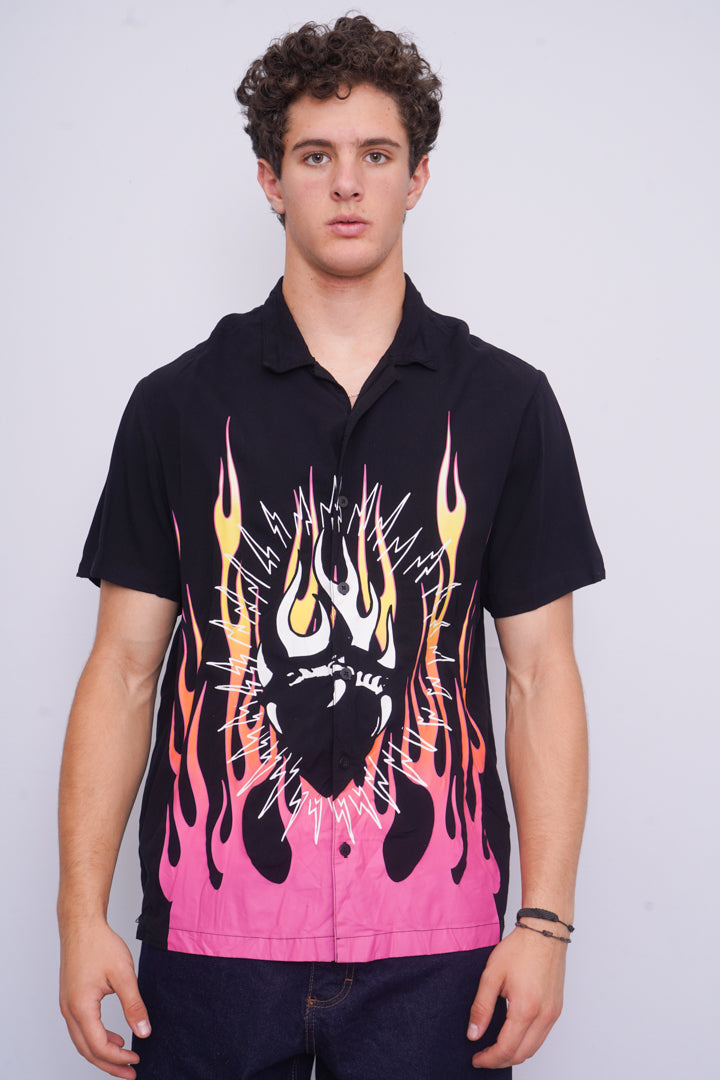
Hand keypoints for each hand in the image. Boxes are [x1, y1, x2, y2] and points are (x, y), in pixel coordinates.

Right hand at [59, 920, 150, 1077]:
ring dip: (102, 1053)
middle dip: (109, 1064)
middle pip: (87, 1050)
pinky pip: (81, 1028)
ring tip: (123, 1057)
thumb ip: (134, 1005)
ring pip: (82, 1041)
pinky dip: (96, 1038)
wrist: (82, 925)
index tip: (137, 1059)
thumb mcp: (124, 974)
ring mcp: (67, 1005)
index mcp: (81, 1007)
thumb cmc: (100, 945)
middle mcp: (69, 1010)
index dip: (118, 1057)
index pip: (99, 1045)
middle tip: (130, 1072)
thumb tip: (144, 1032)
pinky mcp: (70, 999)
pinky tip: (113, 1035)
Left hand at [466, 926, 566, 1068]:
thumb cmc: (519, 949)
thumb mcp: (492, 975)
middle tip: (483, 1057)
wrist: (545, 932)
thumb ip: (481, 1007)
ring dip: (514, 1054)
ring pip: (534, 1048)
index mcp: (526, 1009)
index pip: (506, 1048)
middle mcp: (544, 1016)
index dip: (489, 1059)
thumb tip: (473, 1034)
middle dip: (500, 1060)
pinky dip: (526, 1043)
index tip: (476, 1058)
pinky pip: (542, 1036)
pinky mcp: (556, 1009)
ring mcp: (553, 1014)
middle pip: (521, 1054)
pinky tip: (512, 1036)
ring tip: (495, 1049)